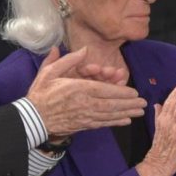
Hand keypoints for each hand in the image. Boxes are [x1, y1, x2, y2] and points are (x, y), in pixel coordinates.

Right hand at [26, 47, 145, 137]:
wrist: (32, 119)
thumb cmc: (41, 94)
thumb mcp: (50, 72)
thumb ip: (68, 60)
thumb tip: (84, 50)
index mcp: (79, 89)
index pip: (106, 90)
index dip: (122, 92)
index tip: (135, 93)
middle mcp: (85, 103)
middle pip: (112, 104)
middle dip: (130, 104)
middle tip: (144, 104)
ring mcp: (85, 116)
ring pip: (110, 114)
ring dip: (127, 113)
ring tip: (140, 112)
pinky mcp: (83, 125)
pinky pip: (103, 123)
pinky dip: (115, 122)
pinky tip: (125, 121)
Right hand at [136, 72, 175, 175]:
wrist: (158, 165)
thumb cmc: (160, 150)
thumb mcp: (158, 130)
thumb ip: (158, 117)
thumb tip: (156, 105)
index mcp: (162, 119)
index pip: (170, 100)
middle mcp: (165, 119)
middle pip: (173, 99)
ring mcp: (169, 125)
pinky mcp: (175, 132)